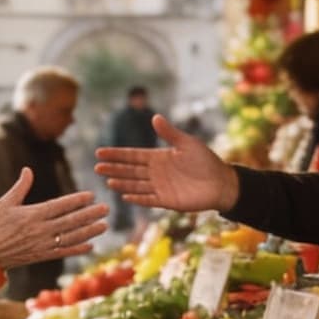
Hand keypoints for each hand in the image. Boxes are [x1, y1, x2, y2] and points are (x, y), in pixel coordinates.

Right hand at [0, 169, 108, 270]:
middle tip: (106, 209)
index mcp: (32, 215)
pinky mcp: (43, 256)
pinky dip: (78, 249)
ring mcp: (43, 244)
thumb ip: (20, 187)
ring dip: (89, 232)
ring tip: (104, 225)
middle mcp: (40, 230)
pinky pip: (64, 252)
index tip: (91, 195)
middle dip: (90, 215)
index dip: (76, 201)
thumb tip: (28, 169)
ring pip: (71, 237)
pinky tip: (91, 245)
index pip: (59, 206)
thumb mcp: (5, 203)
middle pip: (70, 221)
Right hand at [96, 116, 239, 212]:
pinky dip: (138, 198)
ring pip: (136, 185)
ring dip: (122, 183)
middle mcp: (156, 173)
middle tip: (97, 167)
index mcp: (158, 157)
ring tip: (108, 180)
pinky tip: (125, 196)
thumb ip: (170, 133)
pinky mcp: (167, 201)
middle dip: (114, 168)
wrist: (221, 182)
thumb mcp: (187, 143)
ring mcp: (160, 187)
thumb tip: (154, 116)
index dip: (117, 154)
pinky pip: (149, 200)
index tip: (100, 152)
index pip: (132, 155)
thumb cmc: (206, 161)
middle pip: (130, 170)